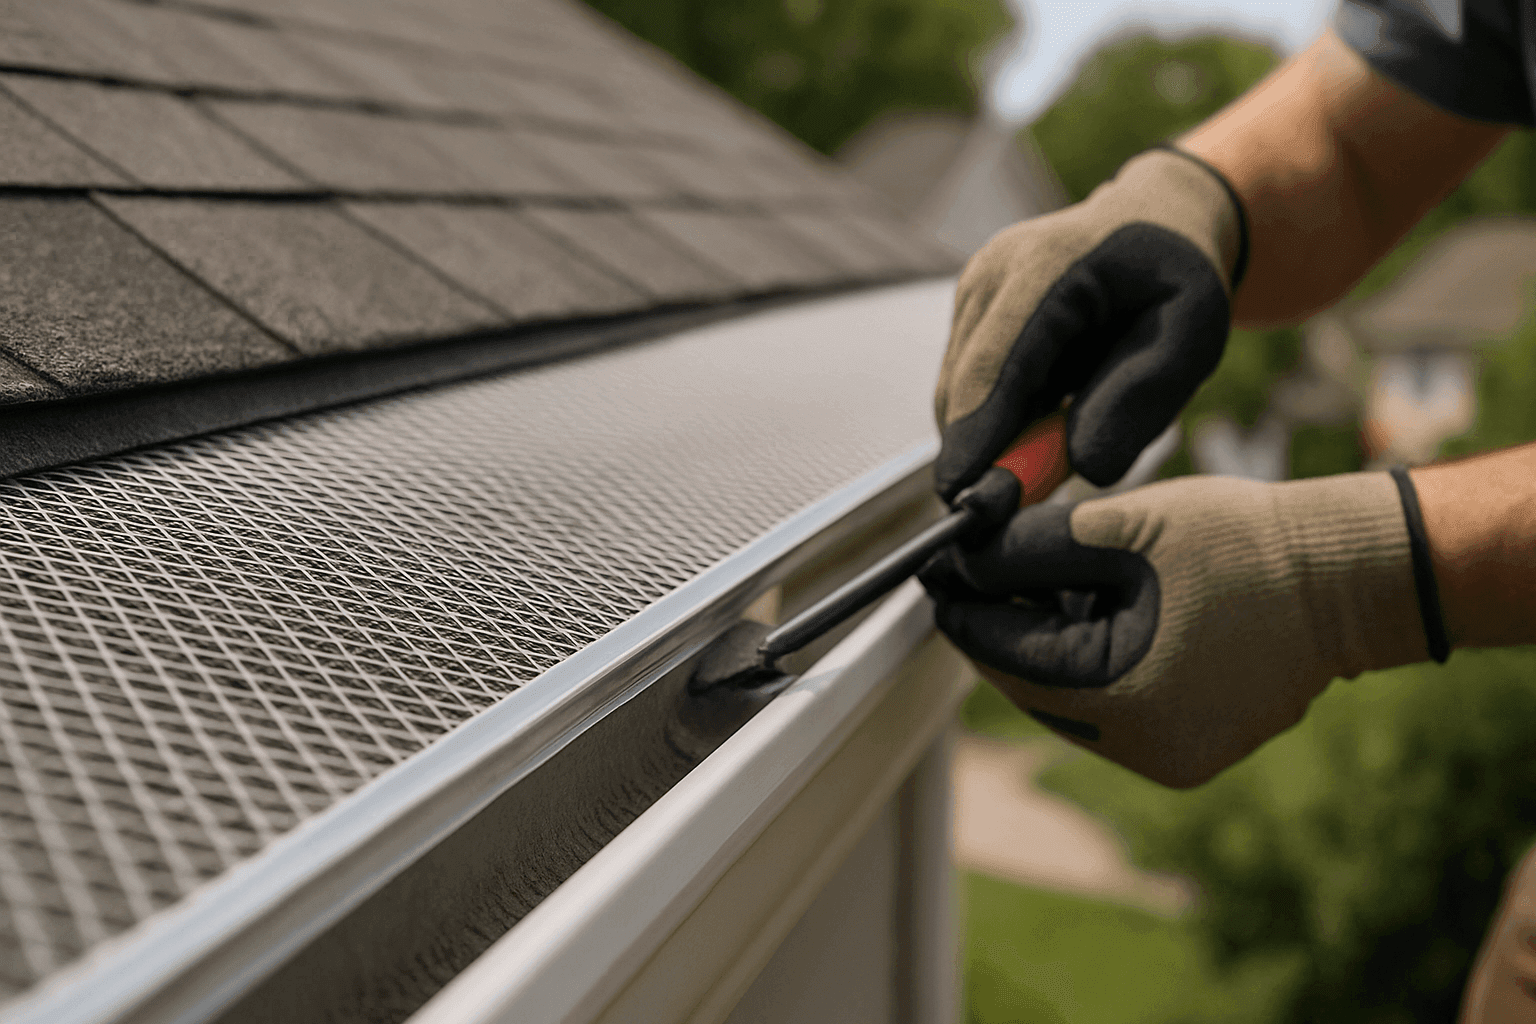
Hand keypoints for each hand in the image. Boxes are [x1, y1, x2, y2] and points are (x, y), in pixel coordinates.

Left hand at [922, 471, 1443, 786]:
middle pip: (1031, 685)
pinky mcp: (1196, 748)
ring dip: (1048, 645)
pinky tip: (1095, 611)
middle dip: (1003, 626)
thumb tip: (957, 560)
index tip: (935, 571)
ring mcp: (1172, 757)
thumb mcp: (1118, 531)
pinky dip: (1094, 663)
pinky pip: (1115, 709)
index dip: (962, 609)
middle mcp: (1141, 747)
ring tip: (1043, 581)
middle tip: (979, 570)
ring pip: (1070, 699)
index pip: (1003, 657)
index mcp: (1118, 696)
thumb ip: (1025, 550)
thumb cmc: (1242, 544)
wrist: (1349, 574)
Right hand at [933, 148, 1245, 501]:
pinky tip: (1048, 414)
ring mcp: (971, 290)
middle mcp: (993, 272)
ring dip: (996, 437)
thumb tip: (1083, 467)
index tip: (966, 503)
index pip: (995, 365)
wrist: (1154, 220)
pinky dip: (999, 418)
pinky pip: (967, 386)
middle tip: (1028, 505)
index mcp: (1048, 265)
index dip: (976, 438)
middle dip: (984, 455)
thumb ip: (1142, 397)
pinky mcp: (967, 312)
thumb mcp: (1192, 334)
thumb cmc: (1178, 278)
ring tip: (1060, 443)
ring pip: (958, 394)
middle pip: (963, 388)